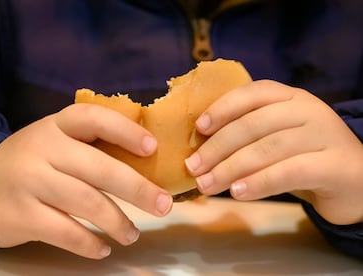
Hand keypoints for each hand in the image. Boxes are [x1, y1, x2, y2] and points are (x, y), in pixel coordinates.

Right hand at [0, 103, 172, 258]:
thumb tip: (142, 164)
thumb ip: (88, 147)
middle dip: (138, 189)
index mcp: (56, 126)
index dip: (126, 131)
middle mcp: (44, 149)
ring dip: (118, 222)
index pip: (94, 118)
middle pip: (100, 168)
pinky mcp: (22, 215)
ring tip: (132, 234)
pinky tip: (102, 248)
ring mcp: (31, 182)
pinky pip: (66, 232)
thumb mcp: (53, 142)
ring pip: (88, 203)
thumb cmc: (29, 162)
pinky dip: (89, 243)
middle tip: (163, 205)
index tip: (152, 149)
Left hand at [185, 80, 362, 224]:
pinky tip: (238, 192)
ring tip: (207, 184)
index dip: (222, 108)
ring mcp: (324, 135)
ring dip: (231, 168)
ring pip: (268, 148)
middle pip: (254, 124)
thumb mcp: (277, 138)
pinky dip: (259, 182)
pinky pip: (290, 172)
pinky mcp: (334, 165)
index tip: (199, 128)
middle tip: (193, 167)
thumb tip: (201, 151)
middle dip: (217, 147)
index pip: (253, 93)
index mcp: (291, 97)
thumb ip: (248, 137)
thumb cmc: (304, 157)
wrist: (356, 180)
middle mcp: (308, 110)